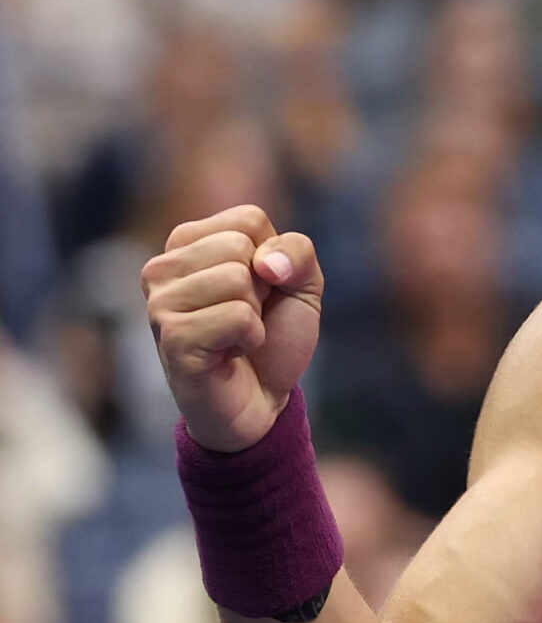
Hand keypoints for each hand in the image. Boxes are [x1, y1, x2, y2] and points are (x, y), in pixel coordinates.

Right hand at [142, 203, 323, 453]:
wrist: (260, 404)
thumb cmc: (272, 340)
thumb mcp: (300, 285)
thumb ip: (297, 251)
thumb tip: (265, 262)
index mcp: (186, 242)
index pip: (249, 219)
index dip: (274, 260)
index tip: (260, 293)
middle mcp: (162, 267)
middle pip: (239, 245)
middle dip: (263, 289)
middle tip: (246, 320)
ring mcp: (160, 303)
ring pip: (237, 279)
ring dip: (254, 316)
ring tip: (236, 338)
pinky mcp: (173, 337)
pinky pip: (237, 316)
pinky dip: (250, 338)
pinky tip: (230, 355)